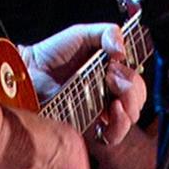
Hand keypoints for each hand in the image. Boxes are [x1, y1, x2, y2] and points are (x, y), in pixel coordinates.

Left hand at [19, 23, 145, 145]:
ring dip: (128, 104)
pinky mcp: (89, 126)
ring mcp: (100, 110)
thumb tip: (122, 50)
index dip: (134, 76)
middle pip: (138, 99)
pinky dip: (119, 125)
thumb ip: (107, 33)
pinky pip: (113, 135)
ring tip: (112, 94)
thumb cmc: (52, 53)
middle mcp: (109, 93)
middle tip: (112, 76)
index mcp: (112, 72)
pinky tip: (110, 112)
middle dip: (132, 88)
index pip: (138, 80)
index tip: (118, 67)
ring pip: (131, 117)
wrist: (29, 71)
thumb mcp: (82, 34)